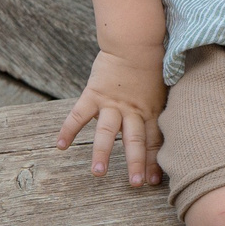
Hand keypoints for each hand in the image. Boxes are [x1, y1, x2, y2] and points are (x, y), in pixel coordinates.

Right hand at [55, 48, 168, 185]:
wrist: (134, 41)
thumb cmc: (152, 64)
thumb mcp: (162, 89)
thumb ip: (158, 109)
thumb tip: (164, 126)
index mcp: (149, 111)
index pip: (153, 141)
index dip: (153, 162)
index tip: (153, 183)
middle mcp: (132, 110)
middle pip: (135, 140)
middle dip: (135, 163)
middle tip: (134, 184)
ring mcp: (112, 103)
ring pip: (107, 132)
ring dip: (102, 153)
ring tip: (98, 173)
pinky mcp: (94, 94)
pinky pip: (78, 114)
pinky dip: (68, 130)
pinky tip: (60, 146)